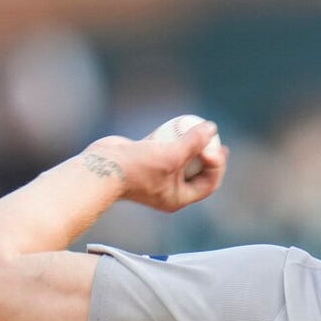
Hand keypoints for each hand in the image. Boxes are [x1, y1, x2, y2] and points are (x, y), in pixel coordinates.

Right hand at [83, 121, 227, 212]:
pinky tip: (179, 123)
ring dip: (190, 144)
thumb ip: (193, 142)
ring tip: (201, 129)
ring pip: (180, 158)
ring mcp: (156, 174)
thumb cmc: (137, 168)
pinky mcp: (145, 160)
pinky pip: (163, 148)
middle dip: (208, 155)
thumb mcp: (171, 156)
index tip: (218, 148)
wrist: (101, 167)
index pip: (208, 184)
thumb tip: (211, 128)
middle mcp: (168, 188)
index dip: (217, 166)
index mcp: (178, 197)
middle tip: (216, 140)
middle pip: (197, 171)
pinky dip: (171, 137)